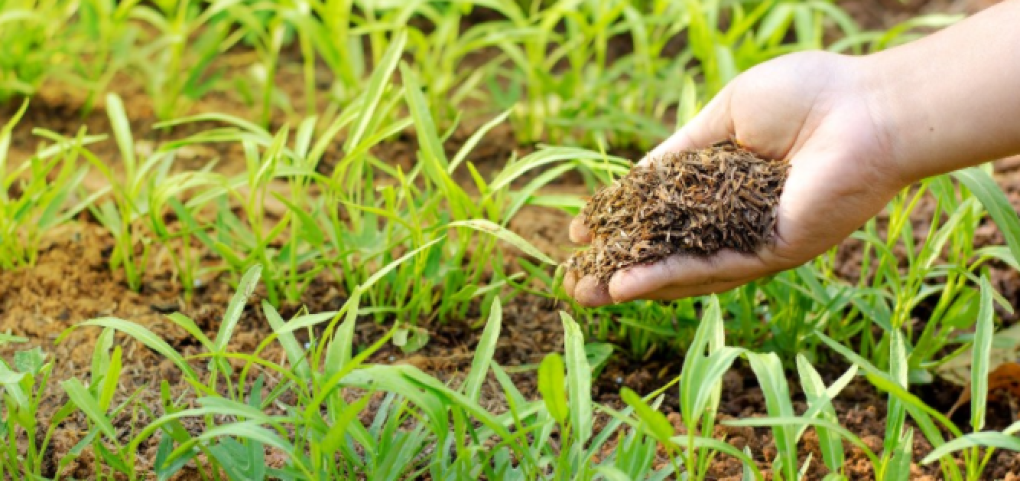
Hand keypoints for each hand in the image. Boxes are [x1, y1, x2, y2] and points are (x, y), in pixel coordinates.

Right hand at [564, 51, 907, 306]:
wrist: (869, 106)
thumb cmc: (807, 95)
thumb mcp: (726, 115)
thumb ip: (681, 150)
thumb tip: (635, 177)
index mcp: (724, 184)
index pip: (662, 213)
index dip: (620, 226)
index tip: (578, 235)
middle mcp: (735, 220)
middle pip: (667, 252)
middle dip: (619, 269)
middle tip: (573, 285)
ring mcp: (754, 240)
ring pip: (683, 270)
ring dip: (634, 284)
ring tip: (586, 295)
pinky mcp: (774, 252)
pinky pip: (713, 268)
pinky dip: (668, 277)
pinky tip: (628, 284)